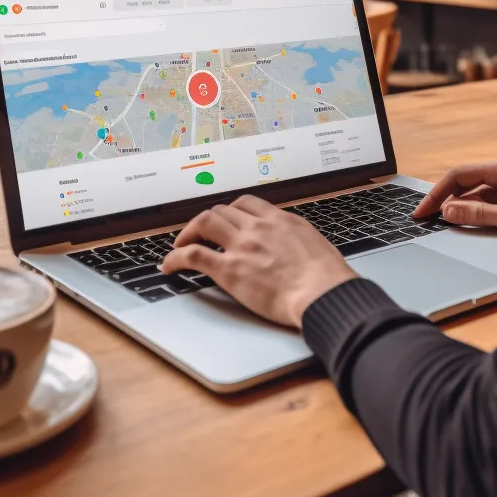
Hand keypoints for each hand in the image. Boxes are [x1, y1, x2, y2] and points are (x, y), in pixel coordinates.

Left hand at [160, 194, 355, 328]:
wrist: (324, 293)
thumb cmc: (327, 277)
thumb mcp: (315, 244)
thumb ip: (297, 239)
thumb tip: (294, 245)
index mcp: (280, 220)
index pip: (246, 203)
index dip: (231, 211)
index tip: (225, 220)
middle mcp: (258, 227)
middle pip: (222, 210)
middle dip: (207, 221)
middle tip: (200, 234)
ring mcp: (242, 246)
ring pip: (204, 223)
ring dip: (188, 232)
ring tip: (180, 245)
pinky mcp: (229, 270)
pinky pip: (193, 255)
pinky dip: (175, 257)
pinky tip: (169, 265)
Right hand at [412, 159, 496, 238]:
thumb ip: (478, 213)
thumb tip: (449, 211)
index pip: (457, 176)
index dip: (436, 194)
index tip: (423, 211)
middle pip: (463, 181)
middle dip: (443, 199)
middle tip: (426, 217)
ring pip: (475, 190)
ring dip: (459, 204)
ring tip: (443, 221)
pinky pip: (488, 198)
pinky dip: (475, 208)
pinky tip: (469, 220)